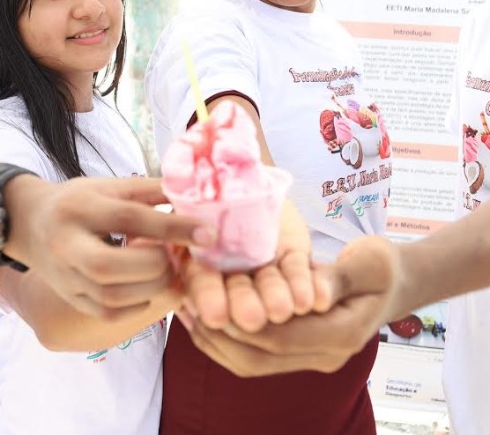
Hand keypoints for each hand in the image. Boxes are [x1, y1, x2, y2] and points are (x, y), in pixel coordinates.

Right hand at [11, 176, 213, 318]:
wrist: (31, 224)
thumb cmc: (79, 201)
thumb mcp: (110, 186)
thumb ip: (151, 191)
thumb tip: (195, 195)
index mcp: (80, 208)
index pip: (129, 218)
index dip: (171, 227)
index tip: (208, 233)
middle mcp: (66, 244)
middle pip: (112, 266)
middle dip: (156, 264)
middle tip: (176, 256)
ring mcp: (64, 276)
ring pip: (111, 295)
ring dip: (151, 286)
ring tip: (166, 270)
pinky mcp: (70, 298)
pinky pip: (108, 313)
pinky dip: (138, 304)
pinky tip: (148, 288)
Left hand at [177, 235, 400, 376]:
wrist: (394, 283)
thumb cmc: (382, 267)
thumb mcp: (370, 261)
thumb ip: (338, 276)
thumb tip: (311, 292)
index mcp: (343, 334)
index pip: (283, 338)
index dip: (245, 320)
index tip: (213, 298)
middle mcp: (324, 355)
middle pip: (260, 357)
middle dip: (220, 332)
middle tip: (187, 302)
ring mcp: (310, 358)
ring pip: (252, 363)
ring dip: (215, 339)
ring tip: (185, 307)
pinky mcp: (297, 352)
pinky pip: (255, 356)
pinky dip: (225, 339)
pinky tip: (202, 314)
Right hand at [183, 199, 322, 333]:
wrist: (241, 171)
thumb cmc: (210, 187)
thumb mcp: (193, 202)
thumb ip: (185, 224)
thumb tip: (175, 239)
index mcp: (197, 257)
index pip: (202, 281)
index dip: (208, 297)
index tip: (214, 315)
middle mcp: (229, 268)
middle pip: (236, 290)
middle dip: (244, 303)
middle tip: (253, 318)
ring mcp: (262, 265)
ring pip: (268, 284)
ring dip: (276, 296)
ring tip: (283, 308)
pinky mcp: (292, 256)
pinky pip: (297, 270)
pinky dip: (305, 283)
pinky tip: (315, 299)